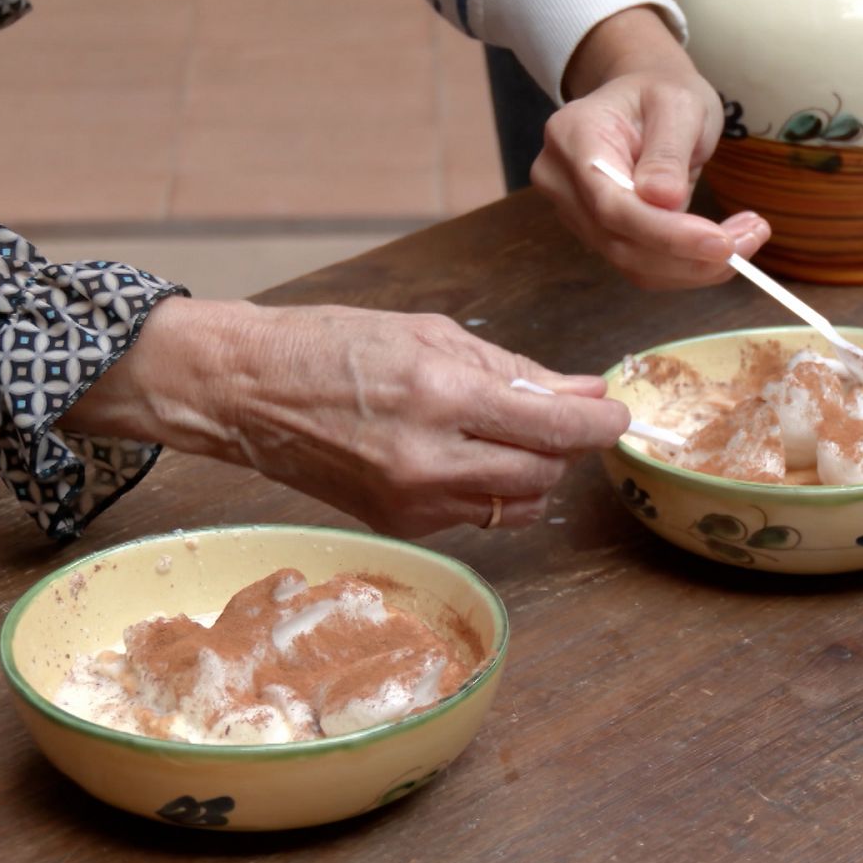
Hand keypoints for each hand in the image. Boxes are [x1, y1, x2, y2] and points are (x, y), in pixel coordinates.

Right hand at [64, 297, 630, 535]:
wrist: (244, 391)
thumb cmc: (333, 346)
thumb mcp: (430, 335)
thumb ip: (515, 370)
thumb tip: (585, 392)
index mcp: (441, 397)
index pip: (554, 426)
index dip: (600, 424)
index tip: (618, 415)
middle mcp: (430, 460)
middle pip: (544, 473)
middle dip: (566, 446)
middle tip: (563, 416)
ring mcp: (413, 503)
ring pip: (517, 504)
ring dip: (533, 472)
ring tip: (511, 434)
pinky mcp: (401, 527)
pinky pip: (476, 516)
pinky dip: (489, 488)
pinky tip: (464, 454)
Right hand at [530, 6, 770, 288]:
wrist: (643, 98)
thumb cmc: (662, 91)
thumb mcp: (678, 103)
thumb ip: (668, 150)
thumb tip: (664, 200)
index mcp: (573, 137)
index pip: (611, 204)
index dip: (665, 233)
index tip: (721, 242)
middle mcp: (561, 180)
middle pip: (620, 242)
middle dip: (690, 254)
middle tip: (754, 236)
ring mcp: (575, 212)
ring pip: (632, 263)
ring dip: (695, 265)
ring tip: (749, 236)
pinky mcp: (599, 234)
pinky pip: (641, 265)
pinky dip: (686, 265)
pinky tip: (722, 246)